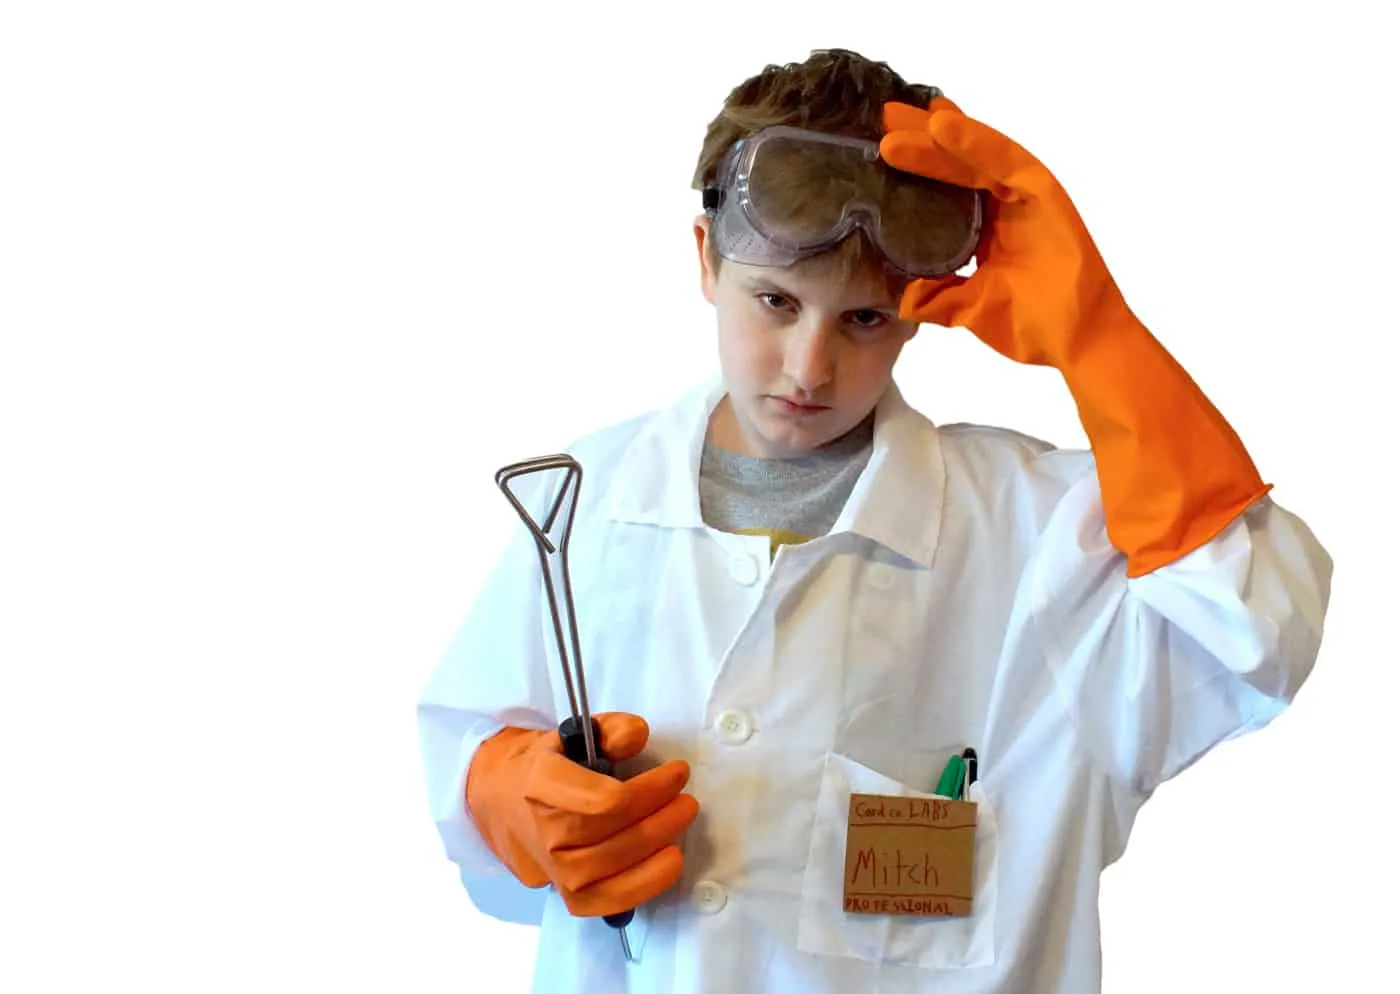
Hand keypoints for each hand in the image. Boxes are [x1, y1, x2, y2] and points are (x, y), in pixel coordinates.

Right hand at [466, 712, 699, 916]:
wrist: (495, 797)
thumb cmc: (540, 763)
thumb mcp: (572, 732)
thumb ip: (608, 729)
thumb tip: (636, 735)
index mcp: (539, 782)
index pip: (599, 801)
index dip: (648, 789)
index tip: (676, 773)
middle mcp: (540, 829)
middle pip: (608, 834)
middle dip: (658, 817)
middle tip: (687, 800)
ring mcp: (547, 867)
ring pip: (606, 871)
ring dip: (655, 850)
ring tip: (680, 826)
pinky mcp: (558, 891)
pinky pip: (600, 903)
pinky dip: (639, 888)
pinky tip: (667, 865)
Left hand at [880, 96, 1138, 365]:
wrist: (1080, 342)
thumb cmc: (1034, 326)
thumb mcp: (971, 310)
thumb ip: (939, 299)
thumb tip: (903, 298)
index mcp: (988, 228)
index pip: (947, 189)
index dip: (917, 166)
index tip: (882, 146)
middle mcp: (1006, 205)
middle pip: (958, 163)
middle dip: (921, 138)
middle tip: (885, 114)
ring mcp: (1026, 197)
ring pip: (976, 154)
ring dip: (937, 134)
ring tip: (900, 117)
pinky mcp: (1045, 193)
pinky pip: (1005, 160)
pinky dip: (975, 142)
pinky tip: (942, 124)